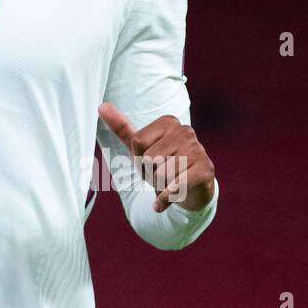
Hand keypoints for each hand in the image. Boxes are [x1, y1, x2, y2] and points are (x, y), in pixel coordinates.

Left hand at [97, 102, 214, 212]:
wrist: (191, 191)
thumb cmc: (163, 166)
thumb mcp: (141, 148)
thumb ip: (122, 128)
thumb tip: (101, 106)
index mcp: (169, 122)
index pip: (137, 142)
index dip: (139, 159)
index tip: (150, 162)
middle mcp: (185, 131)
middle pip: (148, 158)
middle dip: (150, 174)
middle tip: (162, 175)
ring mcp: (198, 149)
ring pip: (161, 174)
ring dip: (160, 186)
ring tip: (170, 183)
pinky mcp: (205, 170)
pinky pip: (175, 187)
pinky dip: (165, 199)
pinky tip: (165, 201)